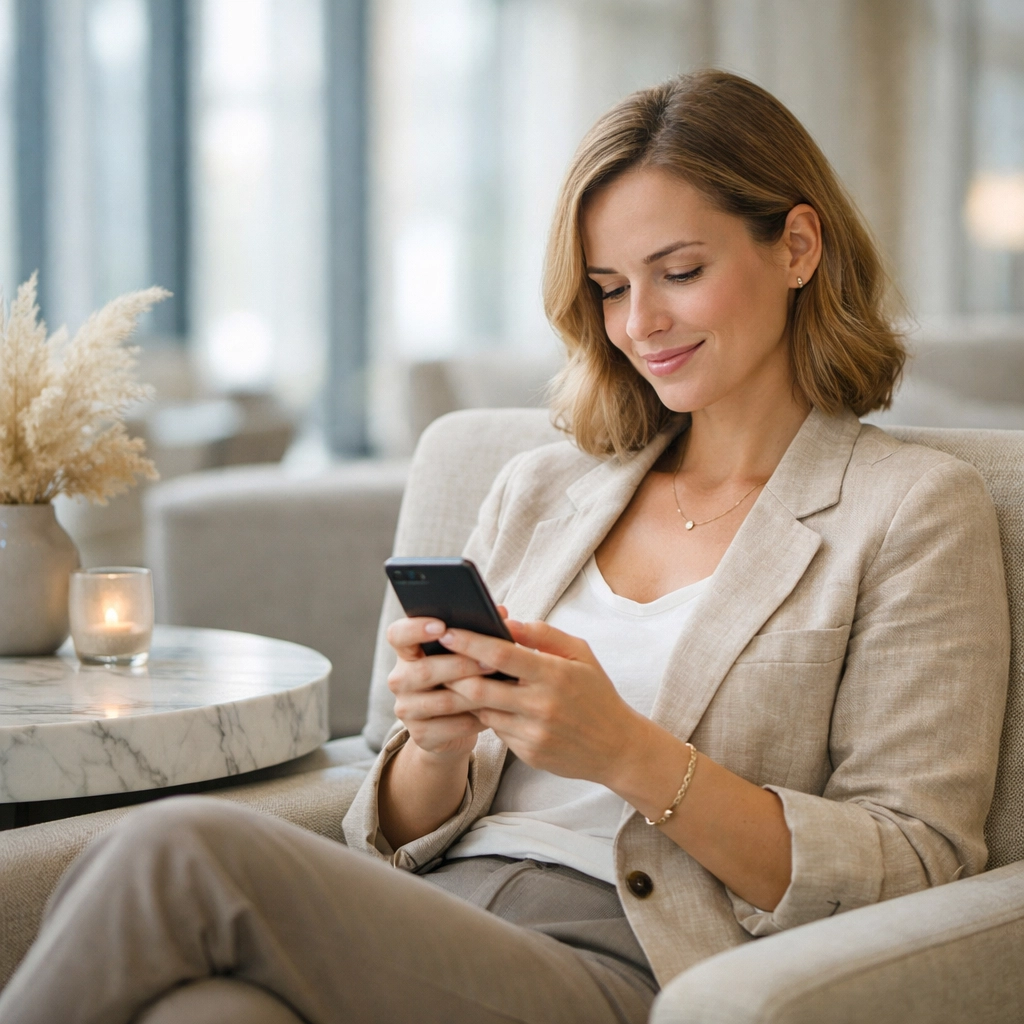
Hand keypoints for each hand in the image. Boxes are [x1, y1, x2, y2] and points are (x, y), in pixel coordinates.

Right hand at [386, 614, 496, 760]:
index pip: (398, 635)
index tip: (442, 625)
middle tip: (491, 662)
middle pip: (423, 670)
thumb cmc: (461, 678)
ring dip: (473, 693)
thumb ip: (477, 632)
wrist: (452, 728)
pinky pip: (451, 726)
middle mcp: (400, 680)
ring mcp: (407, 709)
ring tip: (500, 687)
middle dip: (460, 665)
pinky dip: (475, 719)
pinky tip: (495, 712)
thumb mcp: (464, 654)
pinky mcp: (421, 736)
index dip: (415, 629)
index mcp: (407, 653)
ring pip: (442, 700)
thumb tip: (501, 611)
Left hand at [440, 619, 648, 786]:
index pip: (501, 655)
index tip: (447, 631)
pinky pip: (496, 730)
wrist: (617, 748)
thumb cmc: (596, 693)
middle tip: (437, 658)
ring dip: (466, 695)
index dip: (470, 642)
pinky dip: (487, 715)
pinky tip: (484, 704)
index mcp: (554, 675)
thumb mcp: (580, 654)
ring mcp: (533, 733)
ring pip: (483, 711)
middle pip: (480, 688)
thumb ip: (544, 635)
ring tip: (453, 678)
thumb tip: (507, 621)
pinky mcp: (528, 754)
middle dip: (453, 672)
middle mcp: (541, 706)